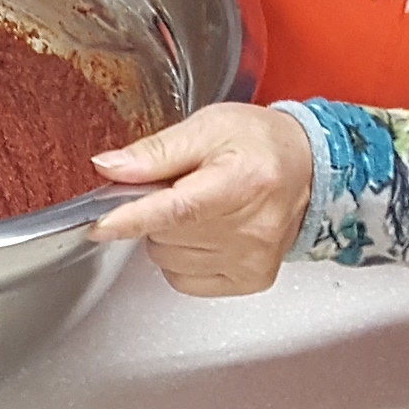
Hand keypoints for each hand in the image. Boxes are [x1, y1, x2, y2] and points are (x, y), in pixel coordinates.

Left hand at [86, 102, 312, 292]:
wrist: (307, 167)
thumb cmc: (259, 142)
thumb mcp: (206, 127)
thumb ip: (155, 151)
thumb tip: (109, 168)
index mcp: (241, 181)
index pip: (178, 209)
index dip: (133, 217)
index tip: (100, 225)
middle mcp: (252, 228)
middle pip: (165, 233)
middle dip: (155, 208)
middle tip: (179, 184)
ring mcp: (252, 260)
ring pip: (168, 258)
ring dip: (168, 234)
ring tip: (198, 206)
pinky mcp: (251, 280)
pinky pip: (184, 280)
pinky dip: (181, 257)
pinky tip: (203, 232)